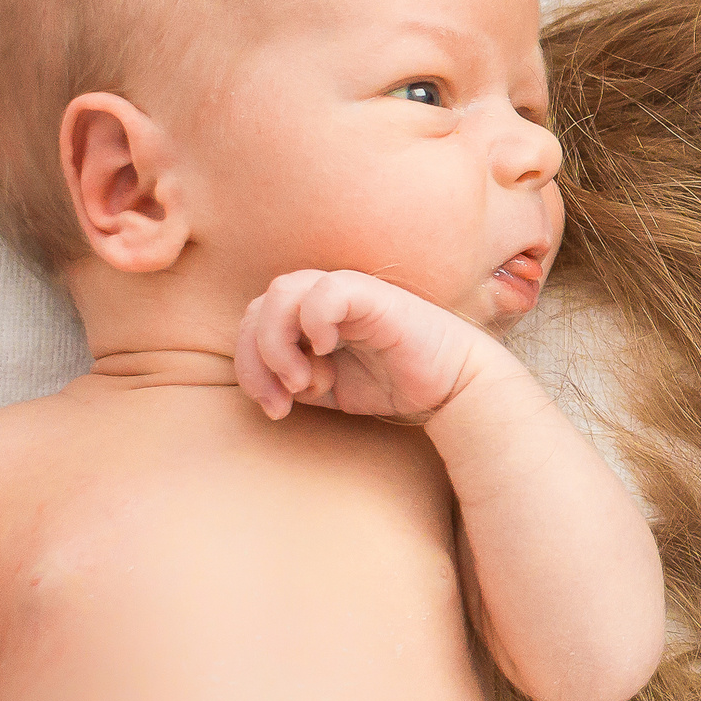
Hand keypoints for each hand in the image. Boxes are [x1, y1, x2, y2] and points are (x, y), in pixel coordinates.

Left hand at [235, 270, 491, 423]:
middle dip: (256, 362)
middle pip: (257, 309)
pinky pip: (325, 291)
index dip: (250, 367)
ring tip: (303, 381)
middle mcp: (323, 297)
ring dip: (278, 344)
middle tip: (281, 402)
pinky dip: (314, 322)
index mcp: (309, 314)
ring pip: (281, 292)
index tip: (275, 408)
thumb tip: (265, 382)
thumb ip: (292, 381)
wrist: (450, 387)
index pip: (253, 325)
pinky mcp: (373, 296)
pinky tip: (328, 349)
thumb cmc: (393, 384)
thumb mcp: (328, 390)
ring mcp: (347, 292)